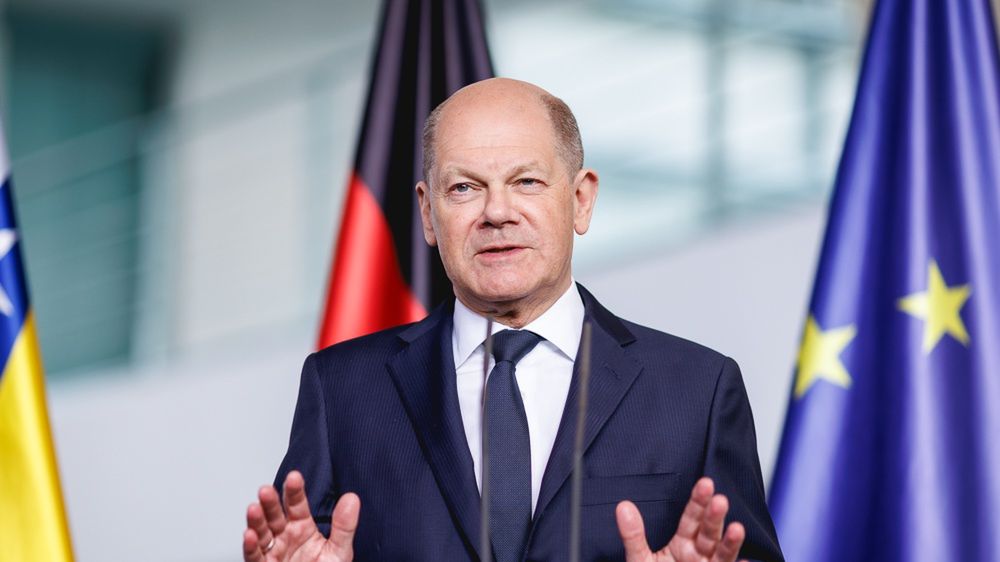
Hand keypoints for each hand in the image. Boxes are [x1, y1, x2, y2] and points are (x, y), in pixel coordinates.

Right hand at [242, 470, 359, 561]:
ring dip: (256, 521)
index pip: (297, 505)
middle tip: (267, 490)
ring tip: (254, 508)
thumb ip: (344, 526)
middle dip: (270, 503)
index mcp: (303, 527)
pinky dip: (251, 547)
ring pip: (262, 533)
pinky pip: (255, 557)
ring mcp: (274, 552)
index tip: (294, 477)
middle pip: (275, 516)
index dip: (294, 491)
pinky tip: (250, 535)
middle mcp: (285, 536)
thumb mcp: (339, 551)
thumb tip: (352, 498)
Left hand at [616, 477, 745, 561]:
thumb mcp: (640, 560)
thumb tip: (623, 506)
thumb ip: (633, 535)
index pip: (692, 518)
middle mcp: (700, 556)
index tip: (705, 484)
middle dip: (714, 517)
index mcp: (683, 544)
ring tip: (737, 529)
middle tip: (719, 500)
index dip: (698, 502)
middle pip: (709, 533)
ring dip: (731, 542)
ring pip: (723, 554)